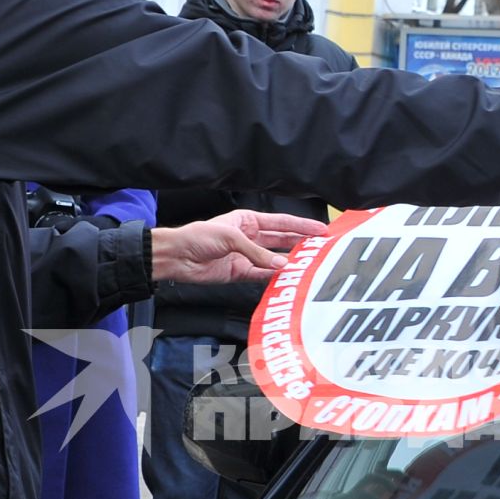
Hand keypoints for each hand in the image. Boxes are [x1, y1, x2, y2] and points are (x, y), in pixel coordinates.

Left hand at [150, 209, 329, 283]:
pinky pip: (262, 275)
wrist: (178, 257)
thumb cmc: (199, 237)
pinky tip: (286, 278)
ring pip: (274, 259)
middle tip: (322, 249)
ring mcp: (246, 256)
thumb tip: (281, 264)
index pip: (281, 222)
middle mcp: (250, 237)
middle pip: (281, 240)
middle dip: (301, 244)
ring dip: (289, 262)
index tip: (321, 230)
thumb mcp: (231, 238)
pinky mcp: (240, 273)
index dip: (301, 226)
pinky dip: (273, 277)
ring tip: (309, 265)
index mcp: (248, 220)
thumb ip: (257, 252)